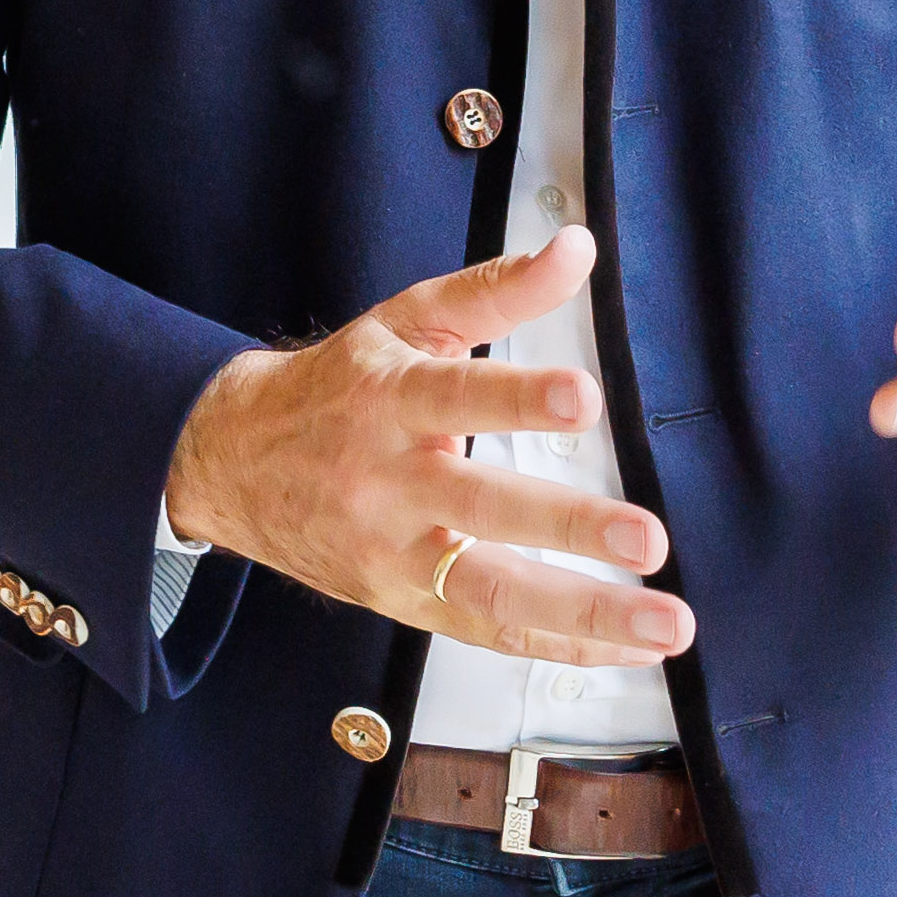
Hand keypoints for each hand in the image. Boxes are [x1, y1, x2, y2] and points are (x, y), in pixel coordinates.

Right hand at [161, 229, 686, 662]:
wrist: (232, 464)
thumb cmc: (335, 391)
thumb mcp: (403, 323)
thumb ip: (495, 291)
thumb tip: (577, 248)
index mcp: (387, 401)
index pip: (455, 397)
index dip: (517, 400)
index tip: (582, 397)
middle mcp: (387, 485)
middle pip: (481, 511)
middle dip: (569, 527)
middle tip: (647, 536)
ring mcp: (394, 554)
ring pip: (490, 593)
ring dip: (584, 614)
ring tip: (664, 623)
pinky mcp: (403, 603)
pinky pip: (489, 632)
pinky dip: (563, 645)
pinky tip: (631, 648)